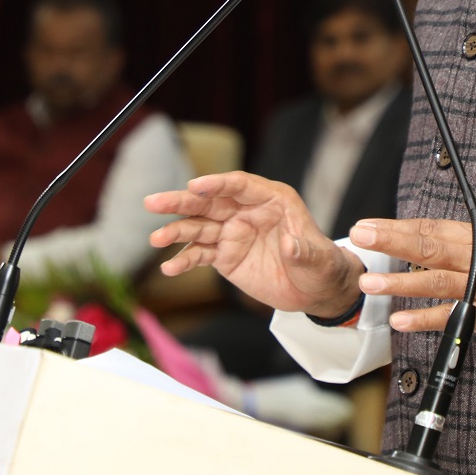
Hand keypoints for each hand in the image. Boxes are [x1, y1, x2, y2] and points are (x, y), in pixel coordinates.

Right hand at [145, 172, 362, 317]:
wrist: (316, 289)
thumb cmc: (322, 265)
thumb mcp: (319, 259)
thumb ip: (304, 251)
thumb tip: (290, 245)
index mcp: (272, 199)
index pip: (239, 186)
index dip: (216, 184)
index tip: (194, 186)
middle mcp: (247, 211)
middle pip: (209, 202)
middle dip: (181, 201)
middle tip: (153, 202)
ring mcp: (233, 233)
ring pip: (199, 227)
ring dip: (176, 231)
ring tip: (156, 239)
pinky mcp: (225, 256)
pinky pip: (200, 255)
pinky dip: (184, 261)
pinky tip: (169, 268)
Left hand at [349, 218, 475, 359]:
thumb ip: (469, 248)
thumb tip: (431, 244)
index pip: (434, 228)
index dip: (399, 226)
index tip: (370, 224)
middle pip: (430, 245)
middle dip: (392, 240)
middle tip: (361, 236)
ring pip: (436, 281)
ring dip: (400, 282)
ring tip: (370, 282)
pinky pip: (453, 318)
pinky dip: (424, 320)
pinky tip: (400, 320)